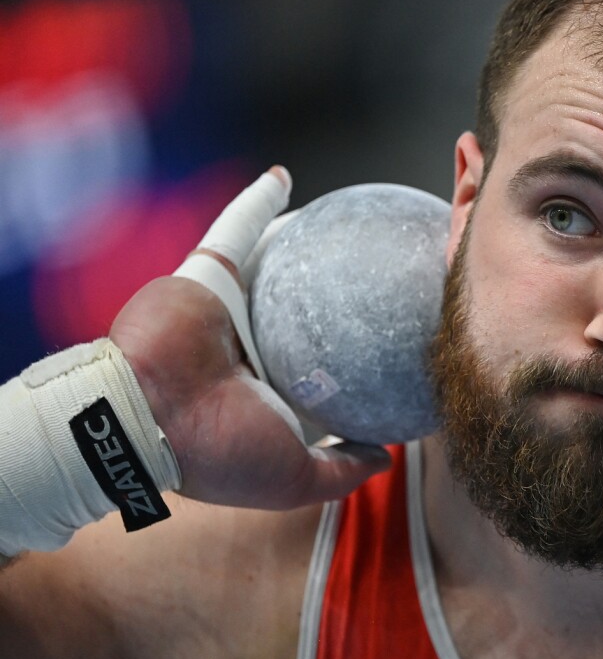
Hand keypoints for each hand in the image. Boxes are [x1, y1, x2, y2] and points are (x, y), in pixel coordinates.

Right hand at [109, 167, 390, 509]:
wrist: (147, 420)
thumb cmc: (219, 452)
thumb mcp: (295, 479)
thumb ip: (342, 469)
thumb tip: (386, 455)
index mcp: (273, 392)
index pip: (325, 369)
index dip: (358, 355)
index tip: (401, 338)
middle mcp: (253, 348)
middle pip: (305, 309)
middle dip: (339, 289)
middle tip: (384, 268)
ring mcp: (229, 310)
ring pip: (273, 262)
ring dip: (302, 236)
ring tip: (346, 217)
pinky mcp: (203, 275)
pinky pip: (234, 229)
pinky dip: (254, 202)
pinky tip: (283, 179)